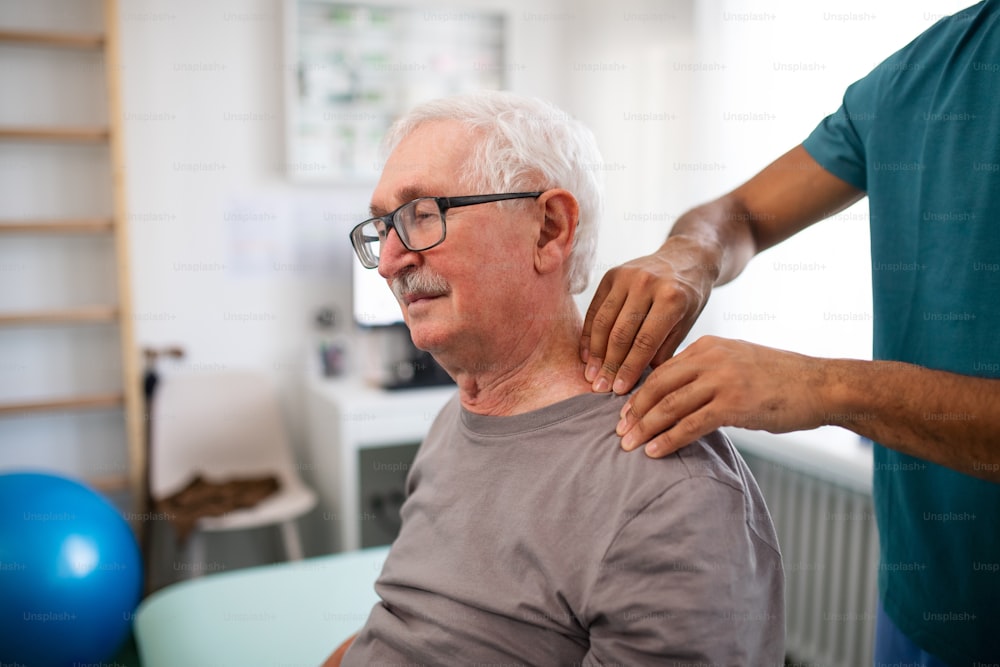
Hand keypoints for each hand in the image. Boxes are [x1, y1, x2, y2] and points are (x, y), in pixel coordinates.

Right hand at [581, 237, 718, 394]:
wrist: (687, 256)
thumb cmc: (690, 295)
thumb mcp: (688, 322)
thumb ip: (665, 349)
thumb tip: (642, 381)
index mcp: (672, 298)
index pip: (645, 341)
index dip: (630, 368)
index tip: (619, 390)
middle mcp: (647, 284)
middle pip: (621, 333)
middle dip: (609, 364)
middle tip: (600, 388)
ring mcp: (627, 276)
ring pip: (603, 321)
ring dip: (595, 352)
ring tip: (591, 375)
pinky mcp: (612, 274)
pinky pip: (595, 308)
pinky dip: (588, 333)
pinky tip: (586, 354)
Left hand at [616, 336, 826, 456]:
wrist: (822, 385)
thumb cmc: (781, 379)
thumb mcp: (739, 363)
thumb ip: (708, 372)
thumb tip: (677, 395)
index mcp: (708, 345)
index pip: (661, 369)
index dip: (639, 392)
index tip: (624, 412)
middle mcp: (711, 357)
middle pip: (658, 386)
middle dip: (634, 411)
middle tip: (618, 432)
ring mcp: (722, 379)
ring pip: (669, 405)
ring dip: (645, 428)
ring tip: (629, 445)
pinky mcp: (733, 403)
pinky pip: (691, 424)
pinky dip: (669, 439)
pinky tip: (655, 451)